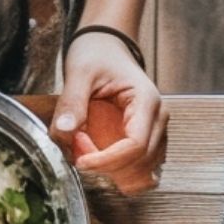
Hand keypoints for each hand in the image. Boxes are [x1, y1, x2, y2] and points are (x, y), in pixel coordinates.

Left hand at [53, 33, 166, 193]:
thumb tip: (65, 132)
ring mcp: (155, 135)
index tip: (80, 161)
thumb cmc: (97, 55)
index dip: (107, 161)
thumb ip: (71, 103)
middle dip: (105, 166)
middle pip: (140, 165)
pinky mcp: (145, 144)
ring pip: (141, 175)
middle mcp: (157, 121)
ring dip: (111, 173)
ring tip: (86, 148)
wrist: (106, 48)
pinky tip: (96, 156)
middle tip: (76, 146)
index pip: (136, 146)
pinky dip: (116, 173)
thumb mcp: (79, 72)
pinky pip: (136, 173)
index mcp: (146, 101)